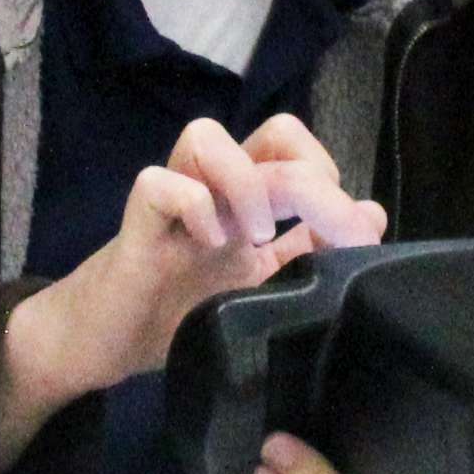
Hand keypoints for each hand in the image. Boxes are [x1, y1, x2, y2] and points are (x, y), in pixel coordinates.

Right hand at [0, 116, 388, 453]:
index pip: (303, 151)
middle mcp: (216, 191)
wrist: (100, 345)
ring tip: (256, 238)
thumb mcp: (258, 286)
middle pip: (273, 129)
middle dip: (308, 172)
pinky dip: (192, 205)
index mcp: (249, 204)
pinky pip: (158, 184)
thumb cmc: (175, 311)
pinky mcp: (137, 229)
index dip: (333, 181)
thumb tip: (373, 214)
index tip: (345, 239)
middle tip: (307, 229)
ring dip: (249, 181)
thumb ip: (308, 251)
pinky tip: (210, 245)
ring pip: (208, 135)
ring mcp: (175, 205)